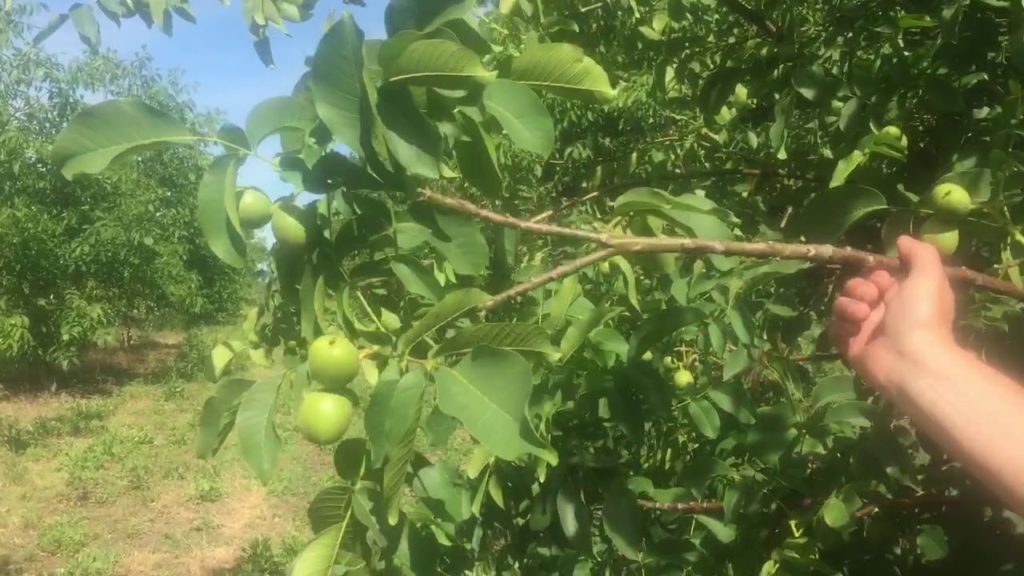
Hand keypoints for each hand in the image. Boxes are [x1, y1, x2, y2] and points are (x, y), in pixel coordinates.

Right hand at [830, 236, 955, 391]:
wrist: (910, 359)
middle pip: (855, 287)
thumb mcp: (929, 275)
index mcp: (902, 295)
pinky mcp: (851, 346)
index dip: (875, 274)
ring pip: (842, 306)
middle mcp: (883, 311)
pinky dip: (842, 326)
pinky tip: (854, 331)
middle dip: (859, 288)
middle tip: (871, 299)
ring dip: (848, 306)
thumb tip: (901, 240)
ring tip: (863, 317)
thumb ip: (919, 252)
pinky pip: (834, 328)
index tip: (882, 280)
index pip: (876, 276)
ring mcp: (866, 329)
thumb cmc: (922, 315)